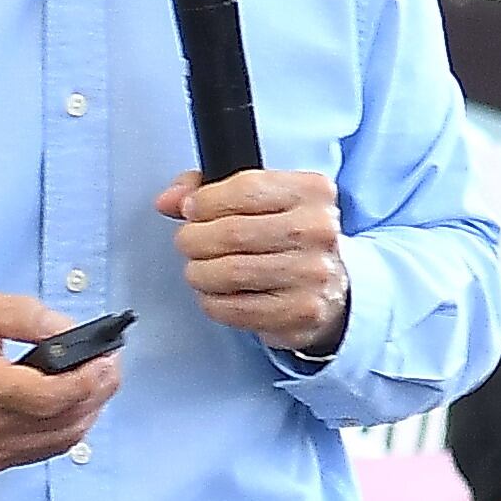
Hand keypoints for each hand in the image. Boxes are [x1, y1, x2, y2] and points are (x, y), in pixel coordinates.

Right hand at [0, 287, 118, 470]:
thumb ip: (23, 314)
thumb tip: (66, 330)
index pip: (46, 395)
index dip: (85, 381)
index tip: (105, 360)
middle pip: (62, 420)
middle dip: (97, 392)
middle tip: (110, 367)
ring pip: (62, 439)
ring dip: (90, 411)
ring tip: (98, 382)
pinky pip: (48, 450)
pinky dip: (71, 427)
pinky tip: (76, 404)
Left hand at [155, 170, 349, 354]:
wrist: (331, 287)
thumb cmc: (290, 239)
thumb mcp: (262, 199)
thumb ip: (210, 190)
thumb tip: (169, 199)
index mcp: (312, 192)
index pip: (244, 189)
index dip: (205, 201)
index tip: (192, 211)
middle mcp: (318, 231)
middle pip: (232, 233)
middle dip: (195, 239)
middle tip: (189, 243)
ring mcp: (311, 274)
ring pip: (229, 272)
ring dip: (200, 272)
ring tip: (200, 270)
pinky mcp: (300, 312)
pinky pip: (235, 308)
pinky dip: (213, 302)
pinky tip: (216, 294)